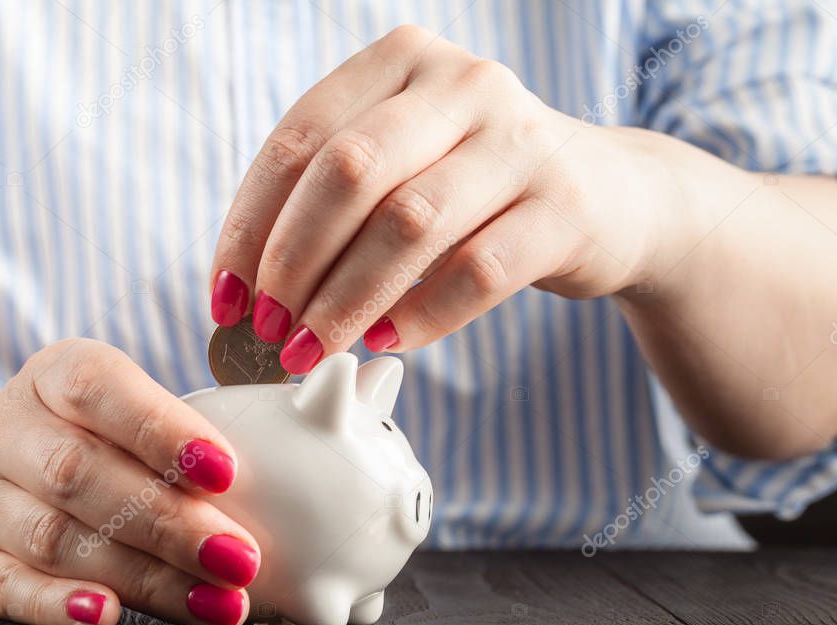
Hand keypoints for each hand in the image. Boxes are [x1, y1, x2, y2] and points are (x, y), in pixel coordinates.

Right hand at [0, 339, 258, 624]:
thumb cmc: (85, 438)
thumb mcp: (121, 408)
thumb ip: (182, 432)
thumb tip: (281, 467)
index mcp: (54, 375)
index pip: (101, 389)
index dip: (163, 431)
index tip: (226, 472)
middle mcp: (7, 431)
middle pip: (82, 475)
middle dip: (170, 522)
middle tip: (239, 558)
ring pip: (56, 539)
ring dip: (144, 576)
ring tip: (216, 602)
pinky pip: (5, 587)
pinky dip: (58, 606)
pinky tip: (109, 616)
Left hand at [210, 25, 683, 372]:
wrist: (609, 197)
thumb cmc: (476, 189)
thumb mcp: (403, 166)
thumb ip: (334, 202)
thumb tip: (247, 292)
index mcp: (401, 63)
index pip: (299, 139)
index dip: (252, 225)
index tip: (227, 296)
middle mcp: (462, 83)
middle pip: (349, 172)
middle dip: (294, 260)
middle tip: (267, 327)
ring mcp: (519, 139)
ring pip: (410, 223)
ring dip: (347, 300)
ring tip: (312, 349)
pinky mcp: (563, 205)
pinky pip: (478, 272)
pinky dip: (421, 316)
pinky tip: (386, 343)